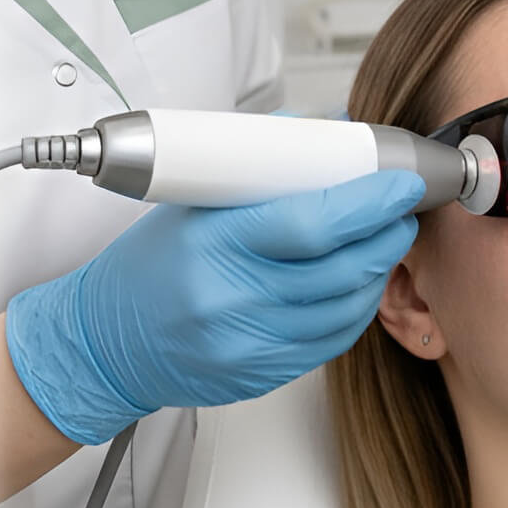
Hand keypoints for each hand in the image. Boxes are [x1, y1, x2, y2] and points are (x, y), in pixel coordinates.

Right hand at [5, 170, 425, 443]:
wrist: (107, 344)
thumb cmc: (147, 271)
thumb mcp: (189, 207)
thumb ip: (257, 170)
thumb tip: (324, 132)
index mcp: (212, 245)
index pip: (311, 223)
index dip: (368, 203)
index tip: (398, 184)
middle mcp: (231, 300)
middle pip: (340, 267)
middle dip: (385, 234)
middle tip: (400, 210)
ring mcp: (248, 345)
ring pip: (346, 308)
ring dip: (378, 271)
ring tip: (384, 243)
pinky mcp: (261, 376)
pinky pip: (330, 342)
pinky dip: (355, 309)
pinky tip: (358, 286)